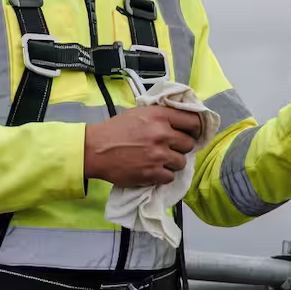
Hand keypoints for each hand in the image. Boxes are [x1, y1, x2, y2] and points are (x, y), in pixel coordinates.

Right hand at [84, 106, 203, 186]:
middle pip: (189, 144)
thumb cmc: (115, 129)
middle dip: (181, 147)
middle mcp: (162, 134)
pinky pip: (170, 177)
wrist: (96, 149)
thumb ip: (161, 115)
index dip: (194, 128)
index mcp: (160, 116)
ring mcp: (158, 155)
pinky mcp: (152, 173)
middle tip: (171, 148)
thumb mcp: (140, 113)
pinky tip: (154, 170)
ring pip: (182, 162)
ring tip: (161, 161)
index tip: (191, 133)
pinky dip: (163, 176)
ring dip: (173, 163)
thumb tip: (181, 120)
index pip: (193, 121)